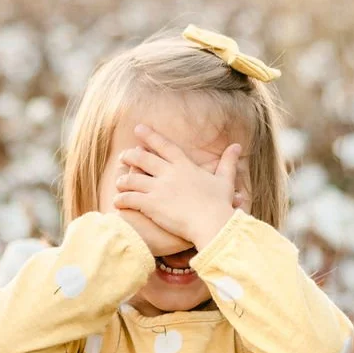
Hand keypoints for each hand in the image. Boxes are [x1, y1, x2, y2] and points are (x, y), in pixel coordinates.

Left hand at [113, 125, 243, 248]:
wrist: (212, 224)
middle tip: (122, 155)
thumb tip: (237, 146)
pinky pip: (130, 198)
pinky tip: (116, 202)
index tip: (139, 129)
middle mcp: (169, 173)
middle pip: (143, 159)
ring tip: (118, 182)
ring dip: (123, 180)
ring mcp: (158, 188)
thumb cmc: (221, 205)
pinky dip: (121, 199)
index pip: (165, 146)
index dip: (151, 137)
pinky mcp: (151, 204)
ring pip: (133, 179)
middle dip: (130, 155)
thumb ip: (228, 163)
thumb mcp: (225, 181)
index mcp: (185, 166)